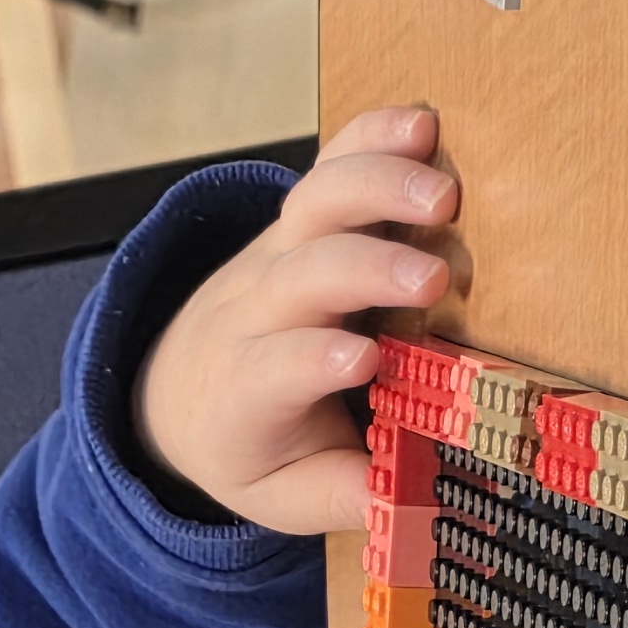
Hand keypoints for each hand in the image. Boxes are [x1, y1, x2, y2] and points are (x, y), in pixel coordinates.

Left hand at [134, 104, 459, 534]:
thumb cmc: (251, 443)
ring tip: (442, 189)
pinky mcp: (302, 218)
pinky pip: (330, 165)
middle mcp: (256, 310)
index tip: (363, 361)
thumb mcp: (281, 494)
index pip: (273, 368)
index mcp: (246, 390)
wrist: (184, 386)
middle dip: (366, 268)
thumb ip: (343, 498)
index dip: (313, 359)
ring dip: (376, 186)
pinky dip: (370, 137)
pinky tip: (421, 123)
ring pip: (314, 205)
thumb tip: (408, 504)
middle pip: (302, 274)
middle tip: (434, 276)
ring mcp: (278, 253)